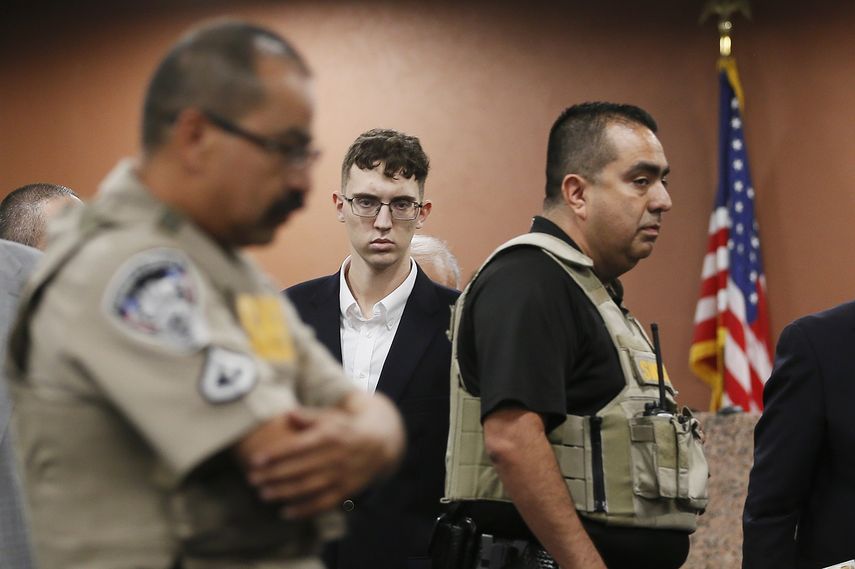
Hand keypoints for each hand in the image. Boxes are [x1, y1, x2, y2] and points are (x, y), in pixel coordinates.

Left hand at [245, 394, 403, 518]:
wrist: (380, 441)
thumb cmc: (346, 426)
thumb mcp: (331, 415)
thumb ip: (309, 416)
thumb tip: (287, 415)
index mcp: (329, 436)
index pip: (297, 447)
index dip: (275, 454)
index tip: (255, 460)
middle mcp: (335, 456)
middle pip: (299, 468)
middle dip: (273, 475)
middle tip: (251, 480)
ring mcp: (341, 475)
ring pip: (308, 487)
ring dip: (284, 493)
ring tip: (263, 495)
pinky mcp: (346, 490)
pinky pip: (323, 503)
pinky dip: (304, 510)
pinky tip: (285, 512)